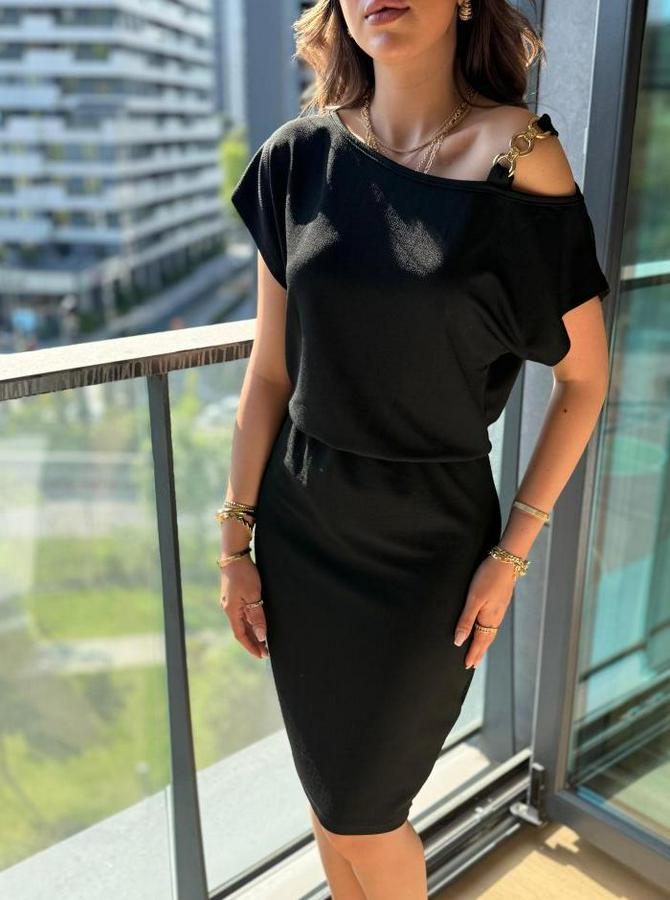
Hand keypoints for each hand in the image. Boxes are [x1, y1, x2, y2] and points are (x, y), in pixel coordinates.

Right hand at [219, 554, 268, 658]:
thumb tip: (261, 636)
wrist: (234, 556)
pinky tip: (258, 624)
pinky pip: (243, 614)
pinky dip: (251, 622)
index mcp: (231, 611)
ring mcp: (231, 603)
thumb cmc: (244, 574)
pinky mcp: (234, 597)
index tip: (261, 655)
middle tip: (266, 652)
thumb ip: (258, 616)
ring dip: (253, 632)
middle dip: (253, 642)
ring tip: (264, 641)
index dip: (251, 647)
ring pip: (243, 623)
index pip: (240, 635)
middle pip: (241, 631)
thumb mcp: (253, 595)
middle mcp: (229, 609)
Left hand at [453, 554, 516, 668]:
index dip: (473, 654)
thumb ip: (466, 620)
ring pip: (491, 632)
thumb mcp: (473, 599)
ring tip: (478, 651)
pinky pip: (493, 623)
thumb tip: (458, 641)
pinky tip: (486, 628)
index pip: (480, 642)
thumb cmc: (488, 577)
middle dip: (479, 652)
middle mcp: (496, 617)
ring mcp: (500, 609)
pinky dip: (488, 632)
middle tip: (473, 665)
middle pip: (487, 640)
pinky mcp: (500, 602)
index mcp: (489, 618)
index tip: (467, 666)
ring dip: (484, 643)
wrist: (507, 560)